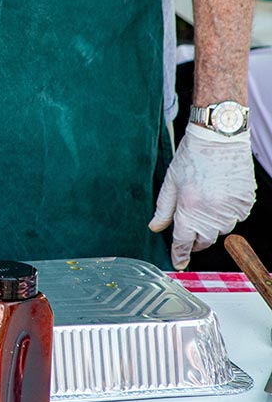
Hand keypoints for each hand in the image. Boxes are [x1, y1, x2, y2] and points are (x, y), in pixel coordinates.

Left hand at [148, 124, 255, 269]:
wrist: (219, 138)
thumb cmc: (191, 156)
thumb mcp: (170, 182)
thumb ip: (163, 208)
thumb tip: (155, 227)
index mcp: (189, 207)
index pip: (183, 240)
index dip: (179, 254)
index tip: (178, 263)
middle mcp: (211, 212)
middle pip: (203, 239)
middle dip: (195, 239)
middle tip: (189, 230)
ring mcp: (231, 208)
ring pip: (221, 230)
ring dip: (211, 225)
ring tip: (206, 203)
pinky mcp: (245, 202)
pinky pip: (236, 218)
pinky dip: (227, 214)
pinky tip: (220, 196)